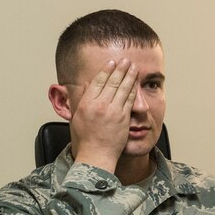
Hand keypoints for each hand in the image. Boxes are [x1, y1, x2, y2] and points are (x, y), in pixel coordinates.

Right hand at [69, 58, 137, 173]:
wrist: (97, 154)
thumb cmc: (86, 138)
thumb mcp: (78, 116)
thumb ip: (83, 99)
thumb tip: (86, 84)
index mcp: (87, 104)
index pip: (97, 82)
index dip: (105, 70)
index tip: (111, 62)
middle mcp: (100, 105)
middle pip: (112, 82)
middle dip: (120, 69)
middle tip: (125, 60)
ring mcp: (113, 111)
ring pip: (123, 89)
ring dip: (129, 76)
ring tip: (133, 66)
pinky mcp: (123, 118)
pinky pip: (130, 100)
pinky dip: (133, 89)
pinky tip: (136, 82)